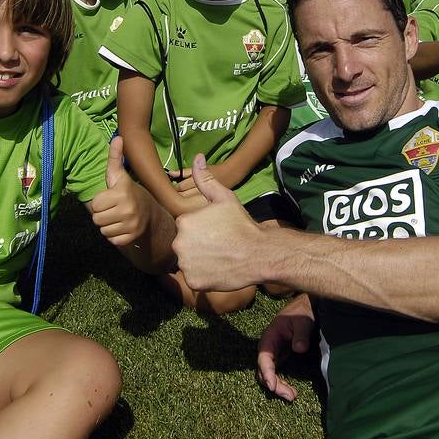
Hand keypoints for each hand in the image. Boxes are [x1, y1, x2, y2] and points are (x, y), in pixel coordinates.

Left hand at [90, 136, 149, 246]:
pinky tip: (122, 227)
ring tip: (117, 218)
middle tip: (113, 209)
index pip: (95, 204)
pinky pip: (111, 240)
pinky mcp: (131, 237)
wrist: (150, 212)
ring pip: (103, 230)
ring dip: (108, 225)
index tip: (110, 198)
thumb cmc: (127, 192)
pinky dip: (114, 235)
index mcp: (122, 192)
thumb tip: (118, 137)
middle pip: (96, 219)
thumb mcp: (119, 175)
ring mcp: (131, 224)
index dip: (100, 202)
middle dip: (102, 214)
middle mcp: (128, 209)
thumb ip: (115, 158)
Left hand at [172, 155, 265, 290]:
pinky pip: (195, 278)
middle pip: (185, 246)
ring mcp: (186, 264)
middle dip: (198, 246)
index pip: (186, 228)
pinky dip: (204, 277)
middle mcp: (179, 243)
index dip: (202, 231)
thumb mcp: (224, 198)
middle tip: (219, 246)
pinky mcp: (194, 281)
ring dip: (200, 262)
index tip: (217, 233)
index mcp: (184, 222)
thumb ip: (206, 180)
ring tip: (219, 258)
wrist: (259, 252)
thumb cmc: (242, 224)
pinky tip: (219, 270)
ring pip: (188, 262)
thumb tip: (197, 157)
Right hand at [256, 294, 314, 401]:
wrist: (305, 308)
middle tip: (289, 396)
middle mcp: (268, 347)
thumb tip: (299, 349)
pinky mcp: (280, 357)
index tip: (272, 386)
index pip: (264, 358)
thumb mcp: (302, 321)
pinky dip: (282, 383)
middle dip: (274, 384)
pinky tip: (292, 391)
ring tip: (292, 396)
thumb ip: (301, 335)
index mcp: (269, 337)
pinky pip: (276, 373)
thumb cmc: (302, 313)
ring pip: (269, 374)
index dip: (267, 373)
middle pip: (264, 370)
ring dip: (278, 387)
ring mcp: (273, 353)